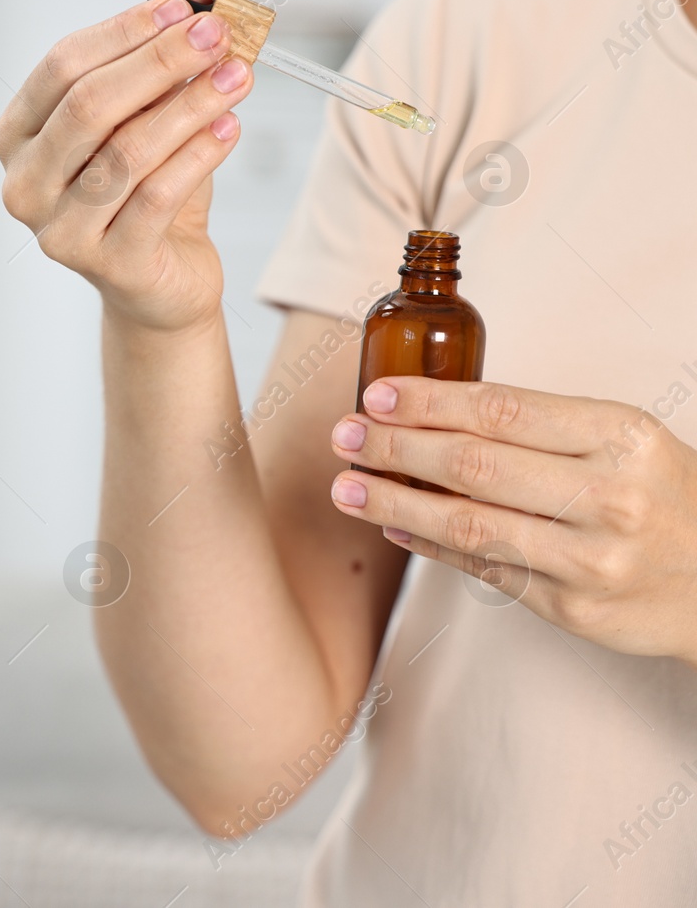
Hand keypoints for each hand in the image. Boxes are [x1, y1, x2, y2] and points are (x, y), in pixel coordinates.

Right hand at [0, 0, 252, 334]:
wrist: (162, 279)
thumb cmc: (146, 186)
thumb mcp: (151, 109)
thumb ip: (160, 45)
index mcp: (17, 135)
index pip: (62, 66)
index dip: (124, 30)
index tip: (185, 7)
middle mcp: (24, 185)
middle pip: (89, 105)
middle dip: (160, 62)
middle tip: (218, 35)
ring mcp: (59, 231)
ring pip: (126, 152)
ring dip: (189, 106)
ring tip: (239, 77)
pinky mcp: (108, 265)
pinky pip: (157, 198)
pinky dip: (198, 156)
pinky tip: (230, 127)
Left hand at [327, 376, 696, 665]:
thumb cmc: (659, 495)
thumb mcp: (622, 440)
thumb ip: (540, 426)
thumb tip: (430, 413)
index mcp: (621, 437)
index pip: (503, 410)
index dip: (430, 401)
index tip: (376, 395)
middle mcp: (610, 497)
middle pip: (474, 465)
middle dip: (397, 447)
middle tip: (345, 436)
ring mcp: (591, 558)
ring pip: (469, 524)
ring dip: (395, 503)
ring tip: (346, 487)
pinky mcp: (573, 609)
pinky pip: (484, 569)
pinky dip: (429, 545)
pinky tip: (392, 526)